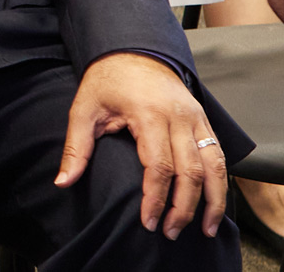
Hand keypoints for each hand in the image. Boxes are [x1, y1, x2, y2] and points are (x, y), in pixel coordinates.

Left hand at [56, 52, 227, 239]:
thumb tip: (63, 181)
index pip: (159, 167)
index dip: (156, 199)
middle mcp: (179, 118)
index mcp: (149, 115)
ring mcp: (196, 118)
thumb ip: (75, 147)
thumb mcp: (83, 110)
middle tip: (169, 232)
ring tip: (204, 228)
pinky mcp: (204, 119)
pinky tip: (214, 202)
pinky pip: (219, 153)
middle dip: (184, 208)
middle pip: (191, 172)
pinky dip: (221, 180)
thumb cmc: (106, 81)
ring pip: (215, 165)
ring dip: (213, 200)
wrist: (132, 51)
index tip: (148, 222)